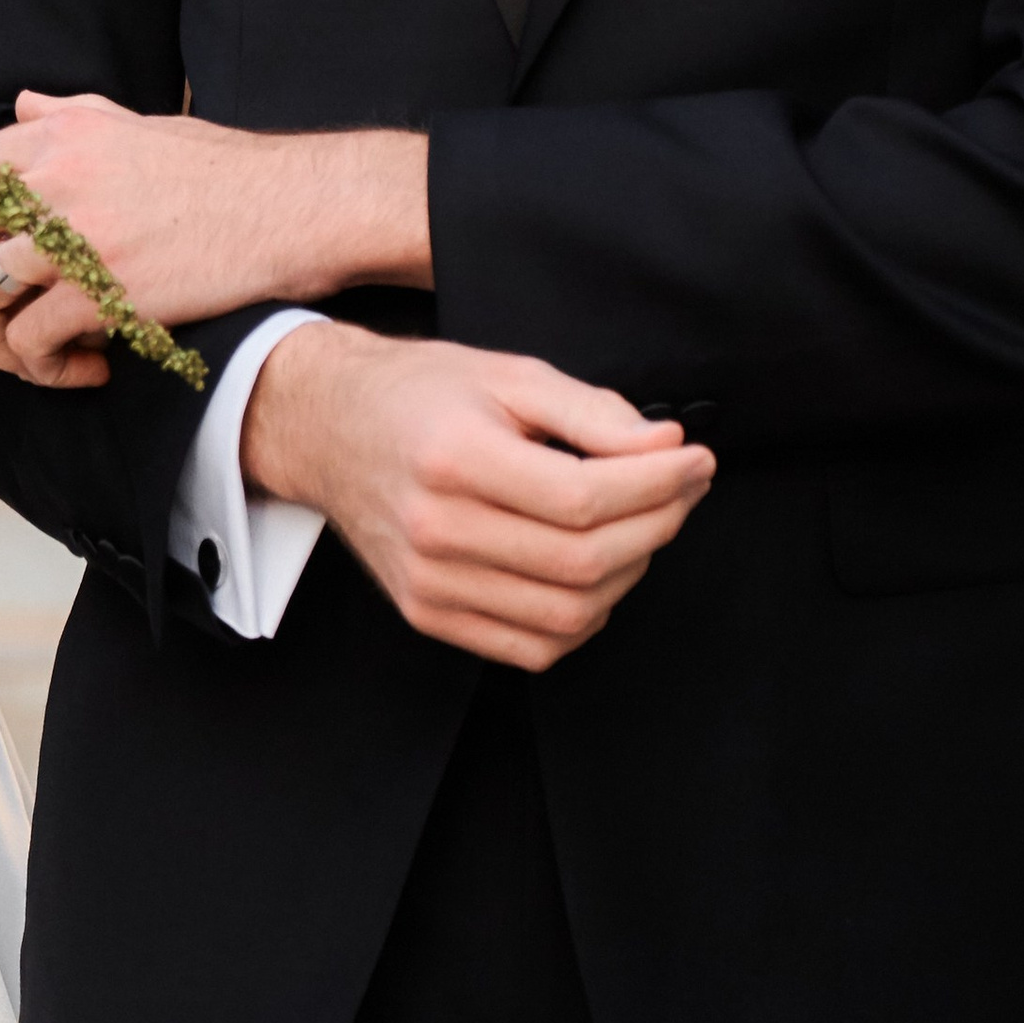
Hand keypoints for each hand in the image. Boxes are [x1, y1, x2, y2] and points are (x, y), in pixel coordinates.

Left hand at [0, 95, 433, 386]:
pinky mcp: (100, 293)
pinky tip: (87, 369)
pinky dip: (45, 367)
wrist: (289, 208)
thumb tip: (19, 106)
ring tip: (33, 354)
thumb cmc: (220, 170)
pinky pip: (30, 343)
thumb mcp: (136, 123)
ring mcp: (71, 237)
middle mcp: (50, 179)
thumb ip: (69, 114)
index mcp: (55, 135)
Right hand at [243, 323, 714, 671]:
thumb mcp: (508, 375)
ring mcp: (428, 583)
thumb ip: (592, 412)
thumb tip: (666, 448)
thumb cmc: (420, 395)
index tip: (695, 460)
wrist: (328, 430)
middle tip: (681, 488)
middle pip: (584, 561)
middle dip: (658, 525)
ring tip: (641, 526)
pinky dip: (584, 619)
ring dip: (630, 574)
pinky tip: (595, 572)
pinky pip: (532, 647)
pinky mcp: (428, 614)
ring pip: (569, 614)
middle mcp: (436, 529)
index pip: (584, 498)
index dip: (659, 484)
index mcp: (454, 459)